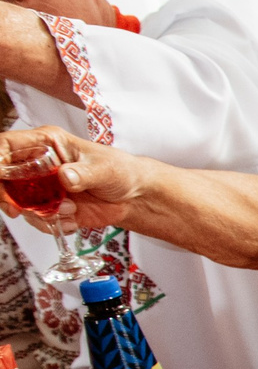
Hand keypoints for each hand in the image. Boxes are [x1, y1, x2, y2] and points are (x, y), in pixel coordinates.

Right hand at [0, 128, 143, 231]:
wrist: (133, 197)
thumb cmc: (120, 171)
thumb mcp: (105, 169)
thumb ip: (83, 173)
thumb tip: (64, 177)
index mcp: (46, 143)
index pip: (5, 146)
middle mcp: (36, 165)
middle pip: (1, 178)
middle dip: (7, 197)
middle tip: (18, 209)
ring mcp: (39, 187)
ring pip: (16, 202)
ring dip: (39, 213)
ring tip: (71, 210)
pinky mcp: (46, 207)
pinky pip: (35, 219)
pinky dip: (50, 225)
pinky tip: (73, 220)